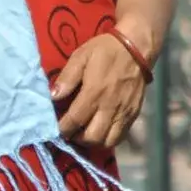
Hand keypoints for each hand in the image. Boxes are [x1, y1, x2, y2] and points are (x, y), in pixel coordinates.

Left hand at [53, 30, 148, 149]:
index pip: (75, 121)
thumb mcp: (80, 57)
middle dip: (77, 139)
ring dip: (93, 143)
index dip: (63, 130)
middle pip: (92, 138)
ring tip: (84, 134)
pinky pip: (121, 136)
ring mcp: (124, 113)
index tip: (54, 131)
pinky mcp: (134, 114)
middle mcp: (110, 107)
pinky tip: (100, 130)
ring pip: (108, 142)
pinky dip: (108, 139)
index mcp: (94, 94)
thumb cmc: (104, 51)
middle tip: (69, 132)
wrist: (137, 48)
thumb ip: (67, 78)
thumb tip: (53, 96)